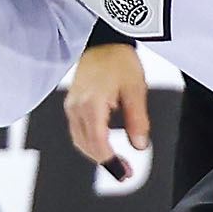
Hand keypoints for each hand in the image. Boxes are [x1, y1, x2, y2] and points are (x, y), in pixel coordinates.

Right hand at [64, 43, 149, 180]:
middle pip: (85, 145)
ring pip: (79, 140)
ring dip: (96, 153)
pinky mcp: (73, 102)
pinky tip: (104, 144)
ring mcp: (72, 104)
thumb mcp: (136, 89)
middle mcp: (77, 106)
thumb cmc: (118, 59)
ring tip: (116, 162)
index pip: (97, 143)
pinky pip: (77, 129)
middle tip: (124, 172)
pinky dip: (90, 141)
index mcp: (92, 104)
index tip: (124, 172)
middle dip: (104, 162)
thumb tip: (140, 145)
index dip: (110, 162)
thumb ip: (138, 120)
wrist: (103, 39)